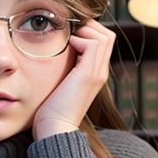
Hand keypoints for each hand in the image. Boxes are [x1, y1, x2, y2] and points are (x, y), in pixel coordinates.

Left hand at [32, 19, 115, 140]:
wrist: (55, 129)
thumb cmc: (51, 110)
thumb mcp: (59, 85)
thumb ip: (62, 70)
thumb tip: (54, 54)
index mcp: (95, 74)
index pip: (102, 41)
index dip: (87, 32)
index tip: (67, 35)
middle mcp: (100, 72)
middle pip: (107, 35)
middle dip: (87, 27)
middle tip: (67, 32)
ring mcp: (97, 73)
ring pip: (104, 36)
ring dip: (84, 31)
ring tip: (67, 39)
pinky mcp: (89, 74)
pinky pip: (94, 43)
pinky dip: (80, 39)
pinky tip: (66, 47)